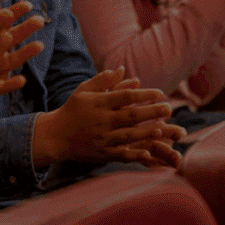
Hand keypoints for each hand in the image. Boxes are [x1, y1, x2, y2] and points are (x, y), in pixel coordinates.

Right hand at [32, 68, 173, 167]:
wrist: (55, 136)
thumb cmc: (72, 109)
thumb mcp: (83, 90)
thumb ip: (103, 80)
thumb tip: (123, 69)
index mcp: (98, 103)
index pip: (125, 97)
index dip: (144, 95)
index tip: (160, 93)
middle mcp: (101, 121)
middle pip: (130, 116)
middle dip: (151, 112)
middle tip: (169, 108)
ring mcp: (102, 138)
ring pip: (129, 136)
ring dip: (147, 132)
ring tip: (164, 128)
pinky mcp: (102, 153)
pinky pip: (121, 154)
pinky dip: (134, 155)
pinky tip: (148, 153)